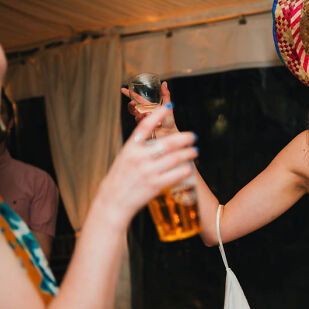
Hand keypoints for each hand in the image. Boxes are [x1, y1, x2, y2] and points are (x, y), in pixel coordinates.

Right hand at [97, 105, 196, 226]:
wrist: (113, 201)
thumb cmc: (122, 178)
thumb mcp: (126, 157)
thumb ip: (140, 147)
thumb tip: (159, 135)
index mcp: (130, 148)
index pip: (145, 126)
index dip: (158, 115)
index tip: (169, 107)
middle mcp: (139, 158)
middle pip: (167, 143)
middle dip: (185, 138)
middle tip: (193, 136)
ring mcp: (147, 172)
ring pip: (175, 158)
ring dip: (188, 153)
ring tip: (195, 151)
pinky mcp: (155, 186)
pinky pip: (176, 175)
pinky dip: (185, 169)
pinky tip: (189, 167)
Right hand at [121, 80, 178, 134]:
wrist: (170, 133)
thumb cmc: (169, 122)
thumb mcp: (168, 106)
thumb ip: (166, 95)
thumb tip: (164, 83)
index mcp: (149, 106)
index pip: (137, 99)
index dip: (129, 94)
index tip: (123, 89)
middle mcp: (144, 113)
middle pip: (132, 107)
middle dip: (131, 105)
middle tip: (133, 103)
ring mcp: (143, 120)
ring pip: (135, 115)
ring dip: (139, 114)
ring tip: (147, 114)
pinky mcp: (143, 127)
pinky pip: (139, 123)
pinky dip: (144, 121)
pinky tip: (153, 122)